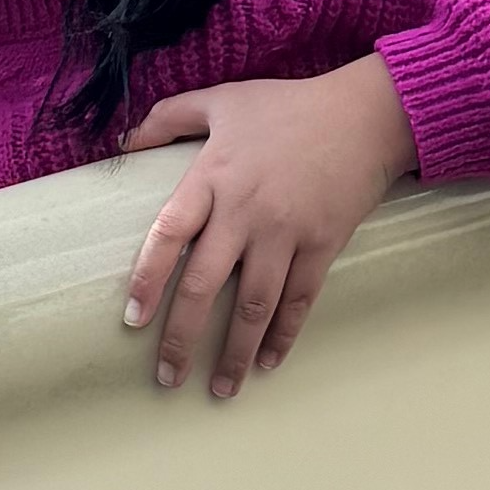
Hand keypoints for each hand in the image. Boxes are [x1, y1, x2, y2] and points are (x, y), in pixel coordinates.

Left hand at [117, 59, 416, 397]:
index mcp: (213, 176)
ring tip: (219, 390)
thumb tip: (124, 141)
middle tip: (165, 378)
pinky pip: (299, 301)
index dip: (148, 279)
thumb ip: (168, 117)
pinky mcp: (322, 245)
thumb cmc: (288, 107)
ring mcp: (286, 231)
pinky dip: (283, 337)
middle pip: (205, 285)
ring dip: (234, 353)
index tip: (133, 321)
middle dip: (182, 337)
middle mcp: (245, 210)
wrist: (365, 115)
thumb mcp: (223, 99)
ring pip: (253, 305)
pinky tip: (268, 365)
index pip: (168, 234)